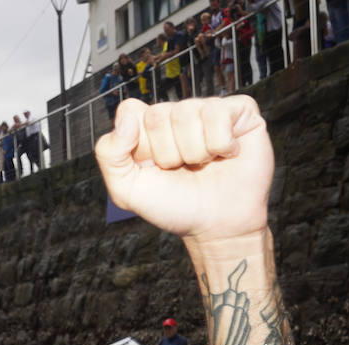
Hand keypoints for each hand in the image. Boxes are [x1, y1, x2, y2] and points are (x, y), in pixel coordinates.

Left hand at [95, 97, 272, 242]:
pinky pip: (220, 113)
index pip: (130, 111)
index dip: (141, 144)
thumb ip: (109, 154)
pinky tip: (226, 156)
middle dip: (169, 154)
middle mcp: (177, 114)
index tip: (153, 167)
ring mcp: (208, 111)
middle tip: (182, 170)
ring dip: (195, 152)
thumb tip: (127, 118)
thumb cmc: (176, 207)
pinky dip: (221, 144)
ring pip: (188, 113)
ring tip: (204, 166)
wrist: (217, 228)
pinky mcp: (239, 113)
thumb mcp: (127, 190)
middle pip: (158, 115)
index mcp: (148, 127)